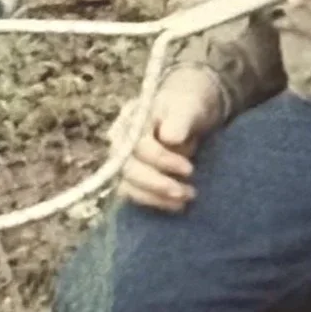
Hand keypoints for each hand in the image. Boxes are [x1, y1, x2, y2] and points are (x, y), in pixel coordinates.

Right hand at [116, 64, 226, 211]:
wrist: (189, 112)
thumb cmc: (187, 106)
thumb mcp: (189, 106)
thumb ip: (180, 119)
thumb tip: (170, 138)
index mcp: (131, 118)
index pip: (137, 144)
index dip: (161, 159)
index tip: (189, 169)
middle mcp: (121, 140)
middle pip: (128, 168)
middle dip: (157, 183)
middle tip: (187, 192)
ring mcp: (123, 160)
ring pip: (127, 185)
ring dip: (155, 197)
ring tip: (184, 201)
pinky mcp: (131, 177)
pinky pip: (134, 194)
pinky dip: (154, 202)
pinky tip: (175, 205)